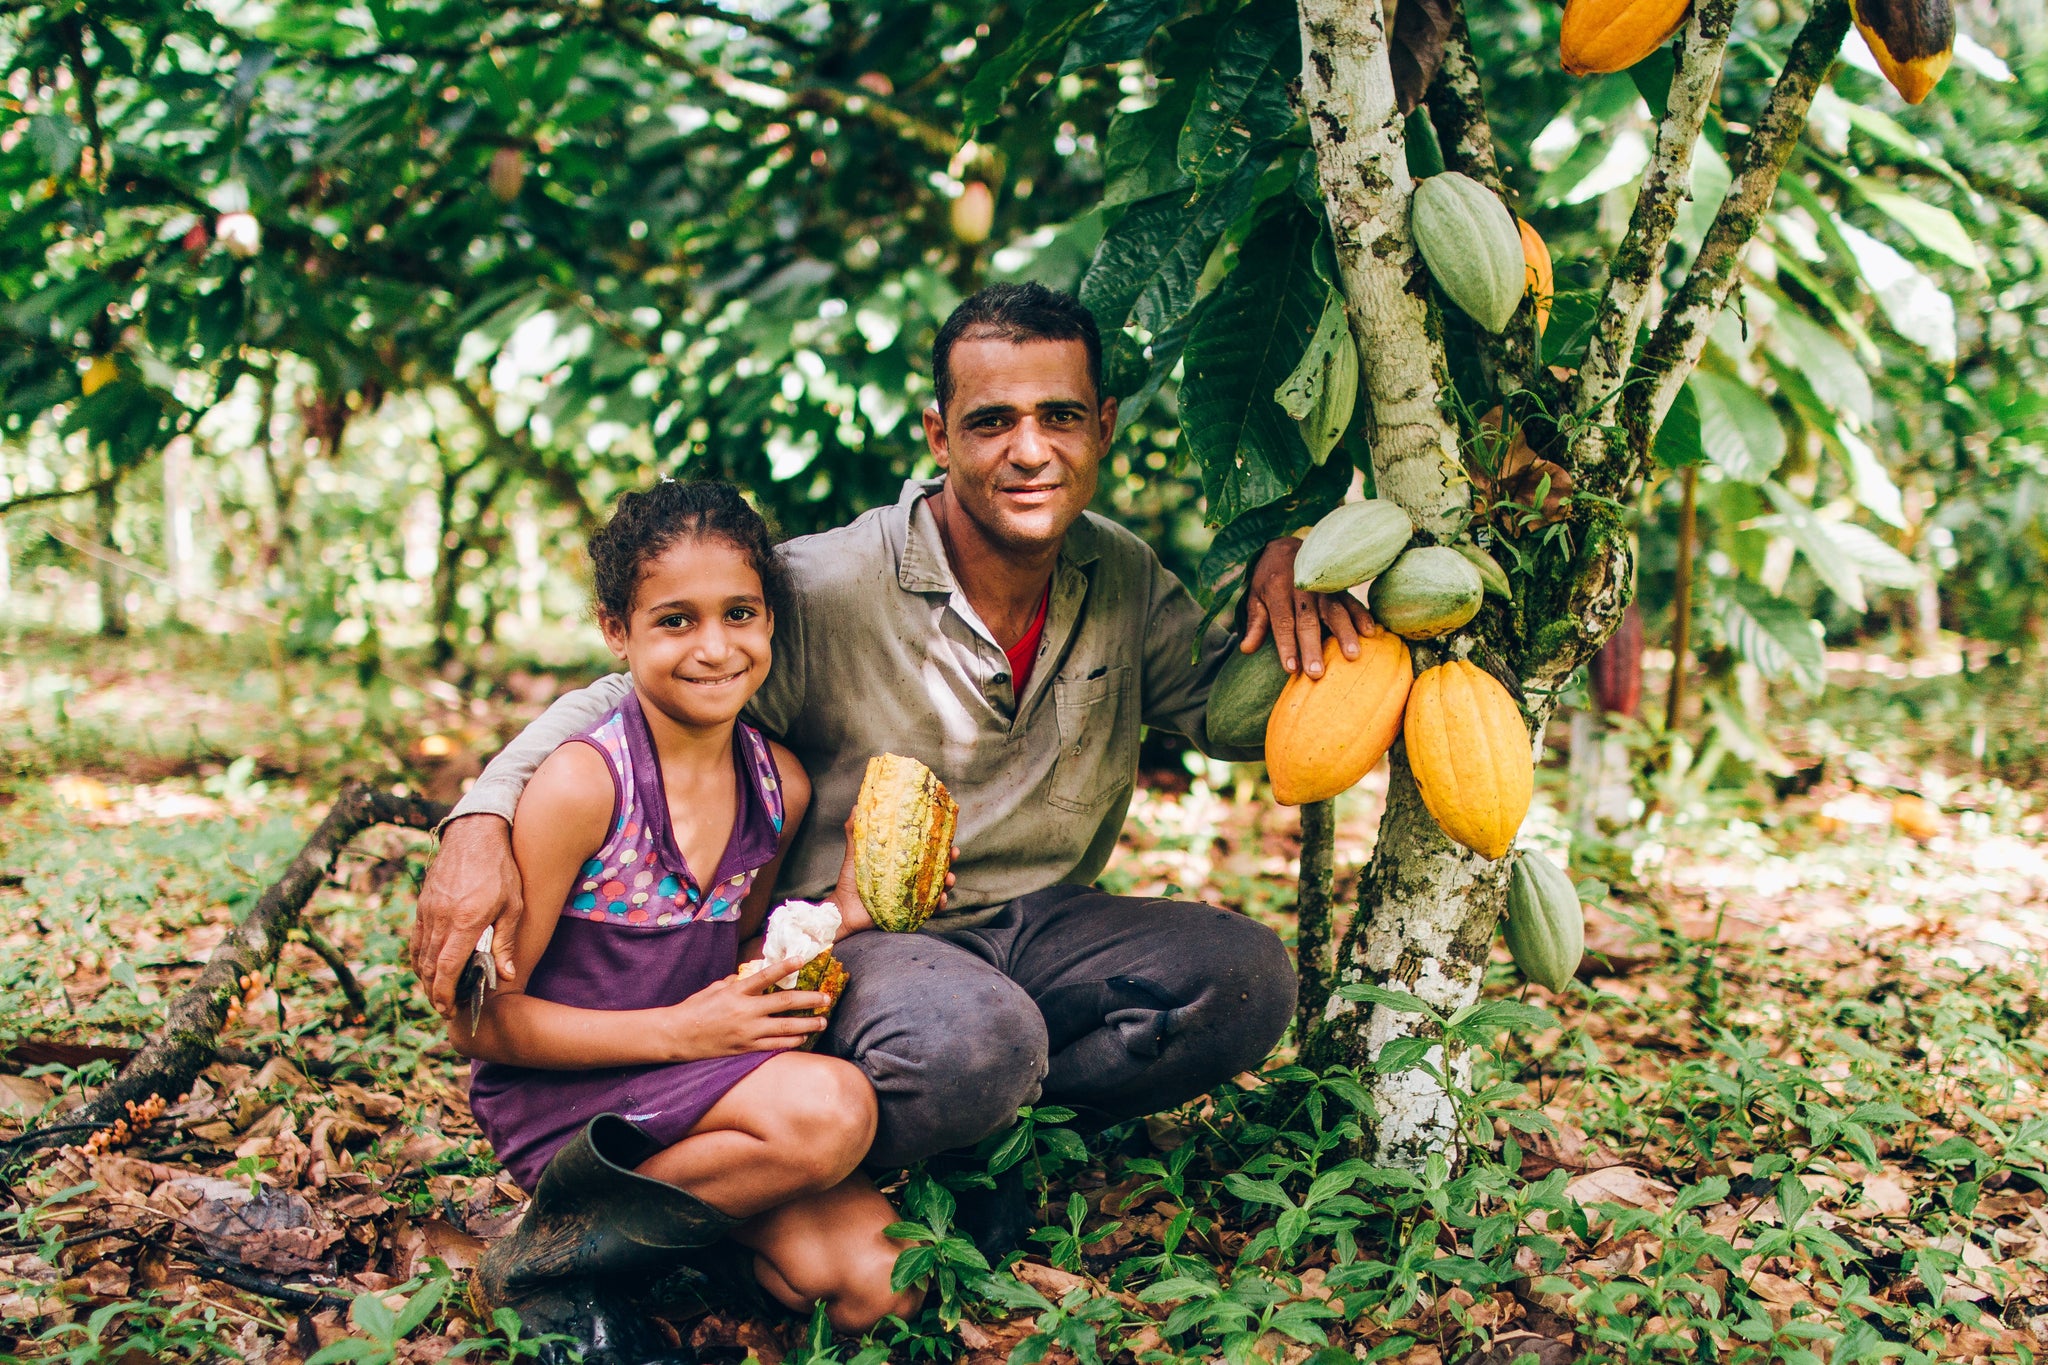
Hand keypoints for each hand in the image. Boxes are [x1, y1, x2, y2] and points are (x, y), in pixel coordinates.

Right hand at [414, 814, 525, 1019]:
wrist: (474, 834)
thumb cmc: (500, 869)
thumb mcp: (513, 906)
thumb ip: (506, 941)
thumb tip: (506, 975)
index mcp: (465, 921)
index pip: (447, 967)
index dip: (445, 992)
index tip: (448, 1009)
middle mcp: (441, 918)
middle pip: (429, 966)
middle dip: (434, 992)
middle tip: (445, 1009)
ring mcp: (428, 911)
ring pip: (419, 954)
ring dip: (426, 978)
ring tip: (438, 993)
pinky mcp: (423, 904)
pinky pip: (417, 939)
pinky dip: (419, 958)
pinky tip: (428, 967)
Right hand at [662, 957, 833, 1057]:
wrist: (677, 1036)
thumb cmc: (694, 1009)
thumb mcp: (714, 989)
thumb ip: (735, 982)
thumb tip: (751, 975)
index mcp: (736, 992)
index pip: (765, 976)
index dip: (785, 967)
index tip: (802, 959)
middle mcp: (745, 1011)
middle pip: (784, 1003)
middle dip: (809, 1000)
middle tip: (826, 998)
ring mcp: (747, 1032)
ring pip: (785, 1027)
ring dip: (807, 1024)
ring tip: (822, 1021)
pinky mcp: (745, 1048)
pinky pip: (774, 1045)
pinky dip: (790, 1041)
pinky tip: (802, 1038)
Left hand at [828, 813, 957, 937]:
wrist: (845, 911)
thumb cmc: (851, 882)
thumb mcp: (855, 854)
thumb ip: (855, 832)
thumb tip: (858, 806)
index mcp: (902, 861)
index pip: (924, 848)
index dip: (938, 841)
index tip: (947, 832)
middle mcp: (910, 877)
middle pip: (937, 866)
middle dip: (950, 859)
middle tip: (955, 853)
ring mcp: (913, 894)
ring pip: (938, 886)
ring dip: (948, 881)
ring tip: (950, 878)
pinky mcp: (911, 912)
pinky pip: (931, 908)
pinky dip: (939, 904)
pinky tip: (941, 899)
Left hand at [1242, 537, 1380, 677]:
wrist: (1287, 545)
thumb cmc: (1269, 579)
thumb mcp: (1255, 596)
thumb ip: (1255, 622)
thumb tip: (1246, 650)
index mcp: (1277, 590)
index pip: (1283, 622)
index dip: (1287, 645)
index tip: (1291, 669)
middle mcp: (1303, 589)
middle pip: (1308, 621)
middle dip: (1312, 647)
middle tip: (1317, 672)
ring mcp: (1324, 587)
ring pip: (1334, 612)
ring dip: (1344, 634)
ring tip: (1352, 655)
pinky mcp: (1339, 587)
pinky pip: (1352, 601)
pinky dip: (1362, 616)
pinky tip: (1370, 632)